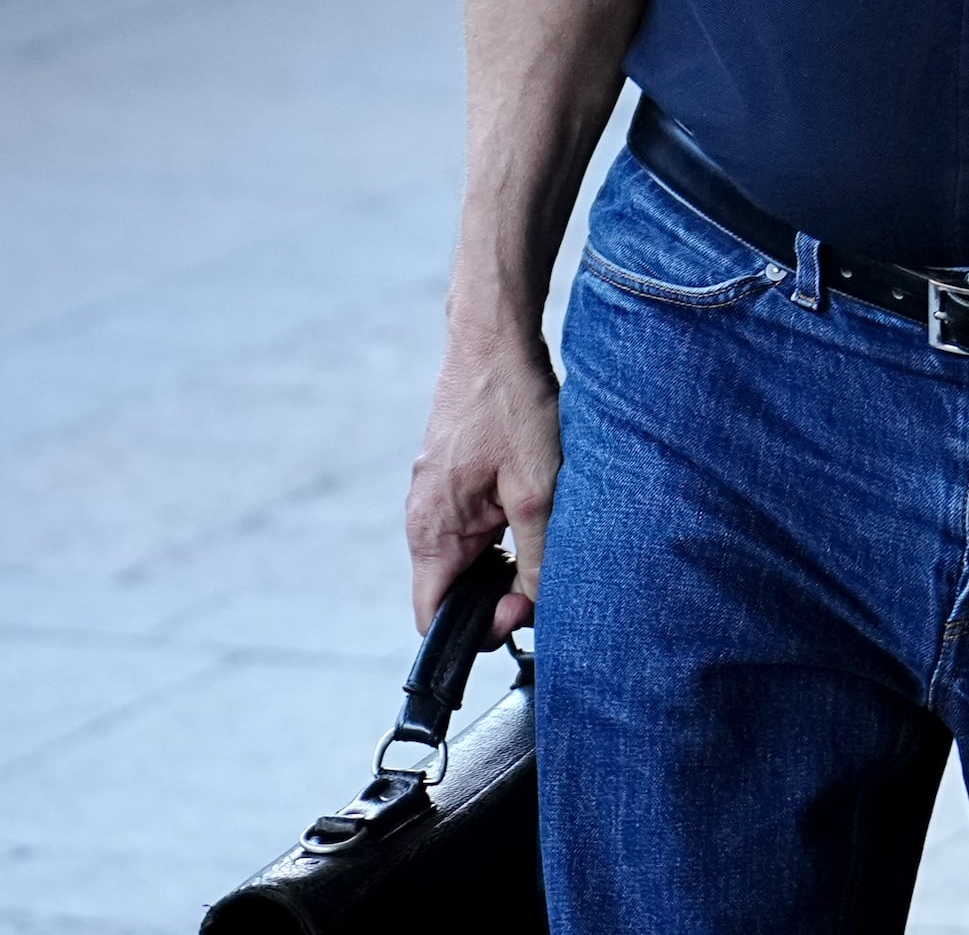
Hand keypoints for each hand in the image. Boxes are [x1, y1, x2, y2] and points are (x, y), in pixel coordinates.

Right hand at [403, 323, 559, 647]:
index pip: (433, 620)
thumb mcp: (537, 493)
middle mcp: (424, 520)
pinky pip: (473, 530)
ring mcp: (436, 499)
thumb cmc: (512, 407)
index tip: (522, 608)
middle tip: (544, 575)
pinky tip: (533, 509)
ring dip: (507, 564)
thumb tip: (534, 611)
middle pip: (454, 594)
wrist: (495, 337)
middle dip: (499, 598)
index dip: (478, 632)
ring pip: (469, 562)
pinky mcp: (453, 482)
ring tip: (542, 532)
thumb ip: (535, 560)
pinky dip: (505, 535)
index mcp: (431, 532)